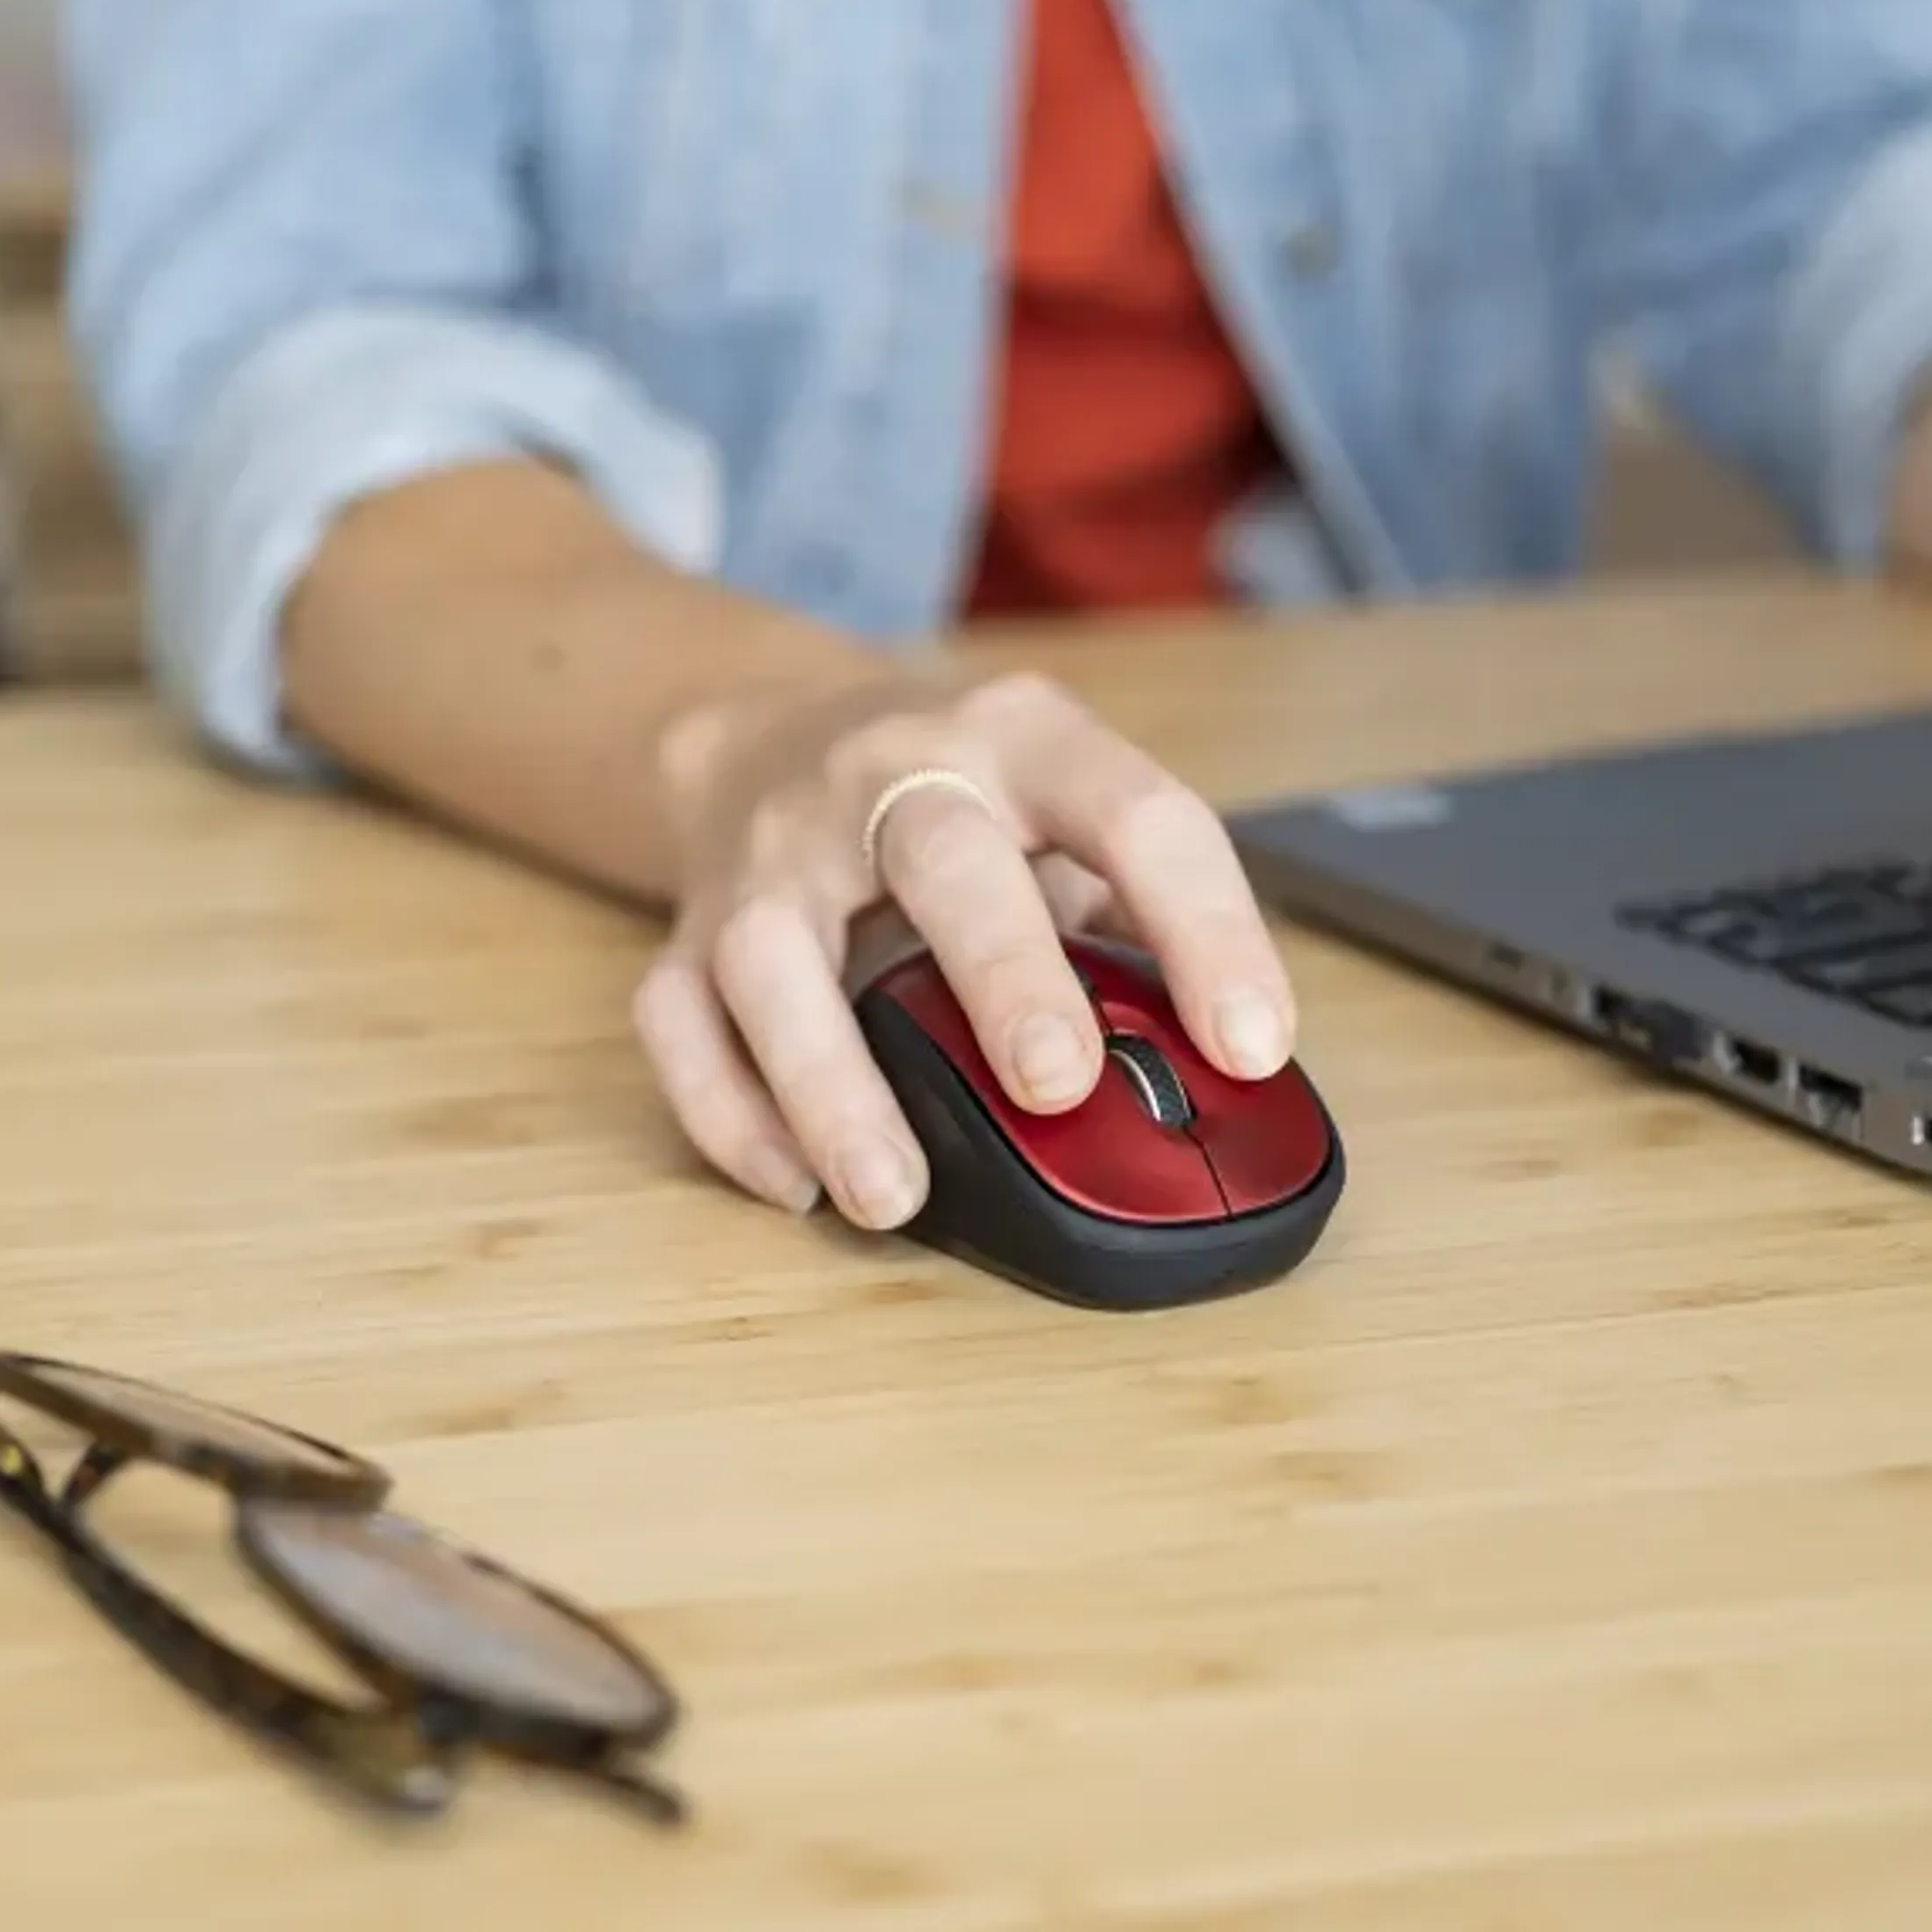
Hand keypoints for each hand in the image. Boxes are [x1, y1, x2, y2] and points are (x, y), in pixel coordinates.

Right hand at [630, 668, 1298, 1228]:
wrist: (771, 732)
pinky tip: (796, 1187)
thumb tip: (1223, 1076)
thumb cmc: (961, 802)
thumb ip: (1131, 917)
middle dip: (1004, 971)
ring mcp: (771, 849)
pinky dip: (729, 1112)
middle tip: (1058, 1085)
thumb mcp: (1063, 810)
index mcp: (1019, 739)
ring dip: (830, 1078)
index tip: (1252, 1045)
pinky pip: (678, 1018)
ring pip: (771, 952)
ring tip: (895, 1199)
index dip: (1204, 927)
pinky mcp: (687, 925)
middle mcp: (887, 775)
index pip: (1132, 811)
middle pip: (942, 856)